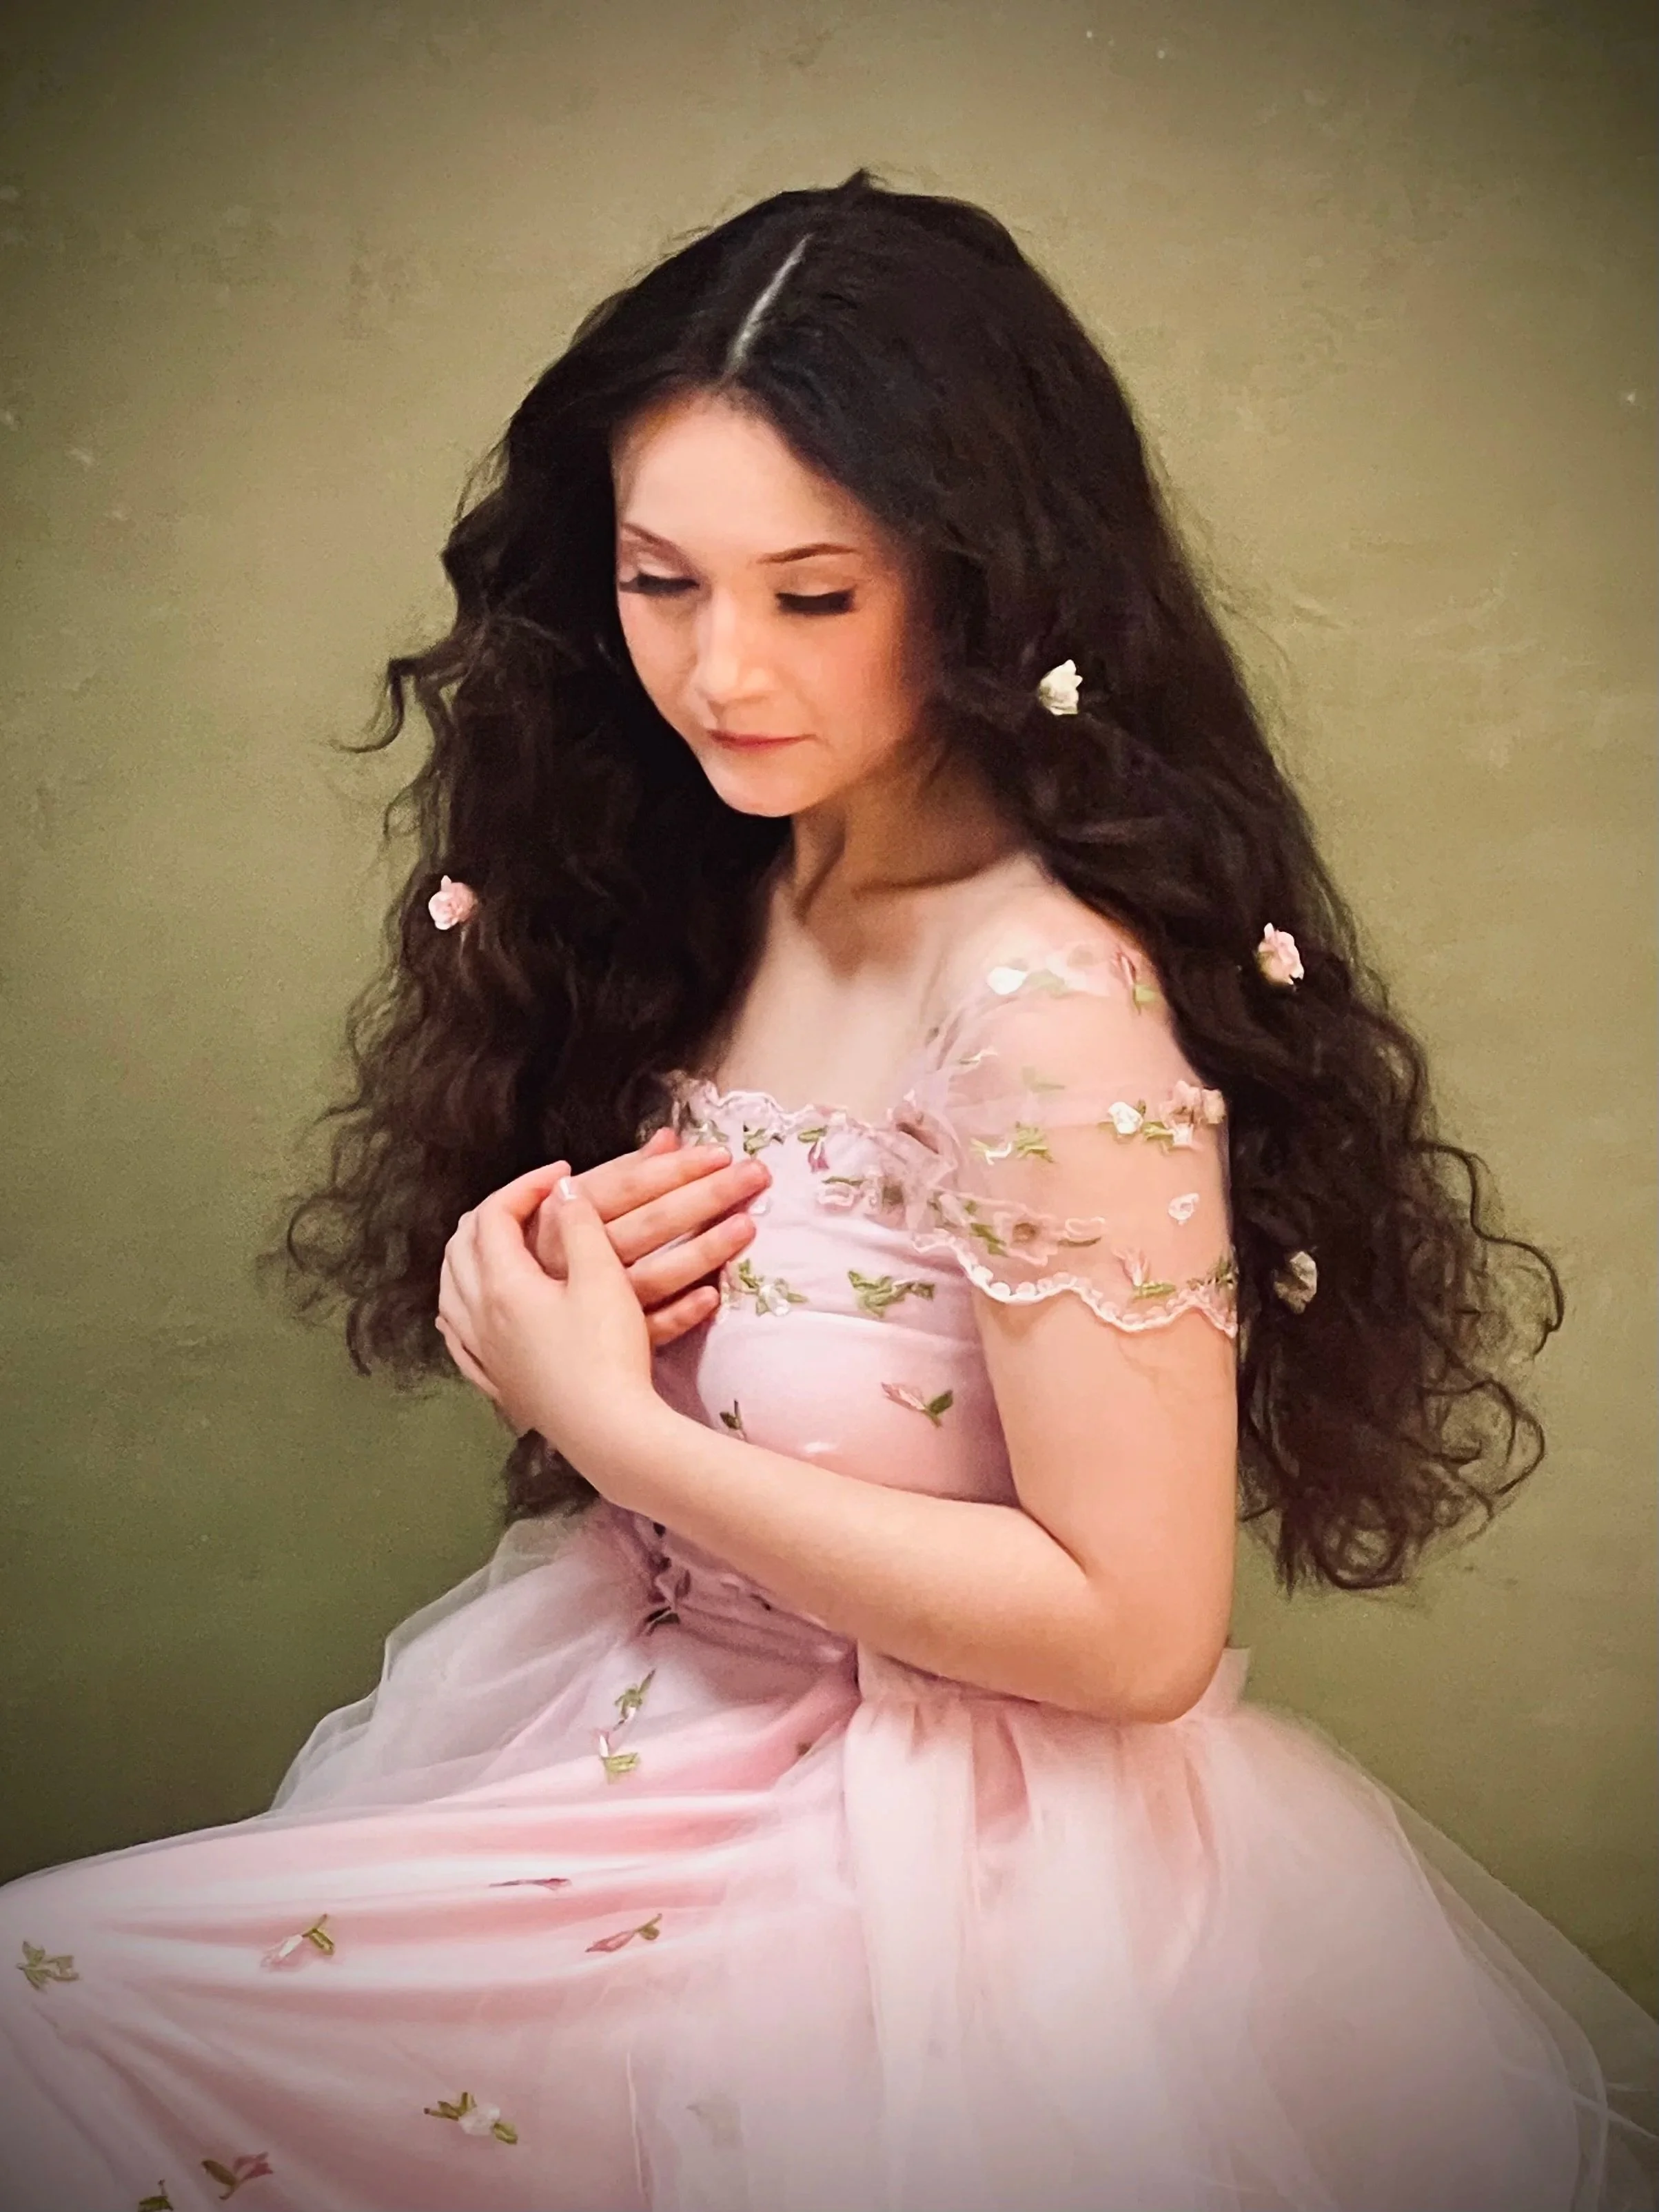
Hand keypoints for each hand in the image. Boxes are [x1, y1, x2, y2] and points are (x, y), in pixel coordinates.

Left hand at [436, 1162, 661, 1472]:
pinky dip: (461, 1304)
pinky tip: (473, 1307)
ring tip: (504, 1243)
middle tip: (534, 1202)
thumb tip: (562, 1193)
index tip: (564, 1176)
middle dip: (495, 1212)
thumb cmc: (608, 1355)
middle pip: (463, 1245)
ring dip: (471, 1253)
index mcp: (502, 1284)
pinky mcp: (495, 1380)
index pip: (495, 1214)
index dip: (526, 1185)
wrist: (609, 1433)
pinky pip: (457, 1333)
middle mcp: (478, 1315)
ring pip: (451, 1287)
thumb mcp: (602, 1279)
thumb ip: (580, 1227)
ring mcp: (482, 1351)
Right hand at [531, 1127, 768, 1347]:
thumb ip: (622, 1173)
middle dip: (705, 1196)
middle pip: (648, 1224)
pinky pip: (650, 1330)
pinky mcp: (610, 1342)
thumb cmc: (553, 1253)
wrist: (521, 1324)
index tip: (720, 1153)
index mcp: (565, 1219)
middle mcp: (578, 1260)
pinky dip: (680, 1314)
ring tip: (747, 1225)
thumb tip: (667, 1138)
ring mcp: (595, 1304)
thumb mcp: (577, 1206)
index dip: (674, 1169)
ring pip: (654, 1275)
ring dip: (703, 1250)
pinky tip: (713, 1297)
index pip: (627, 1187)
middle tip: (755, 1175)